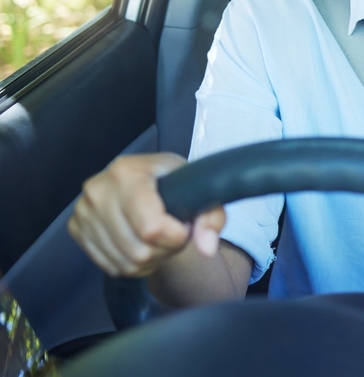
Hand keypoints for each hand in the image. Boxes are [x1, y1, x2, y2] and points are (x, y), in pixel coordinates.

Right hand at [68, 153, 225, 277]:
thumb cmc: (174, 182)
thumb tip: (207, 246)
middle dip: (165, 249)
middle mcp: (98, 189)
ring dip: (150, 259)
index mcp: (127, 172)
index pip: (150, 227)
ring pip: (125, 262)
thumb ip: (212, 217)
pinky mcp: (76, 228)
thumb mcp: (200, 189)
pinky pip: (110, 266)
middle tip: (172, 233)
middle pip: (138, 250)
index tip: (184, 227)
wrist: (147, 178)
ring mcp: (83, 210)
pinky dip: (132, 264)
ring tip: (158, 238)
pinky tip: (141, 244)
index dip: (175, 237)